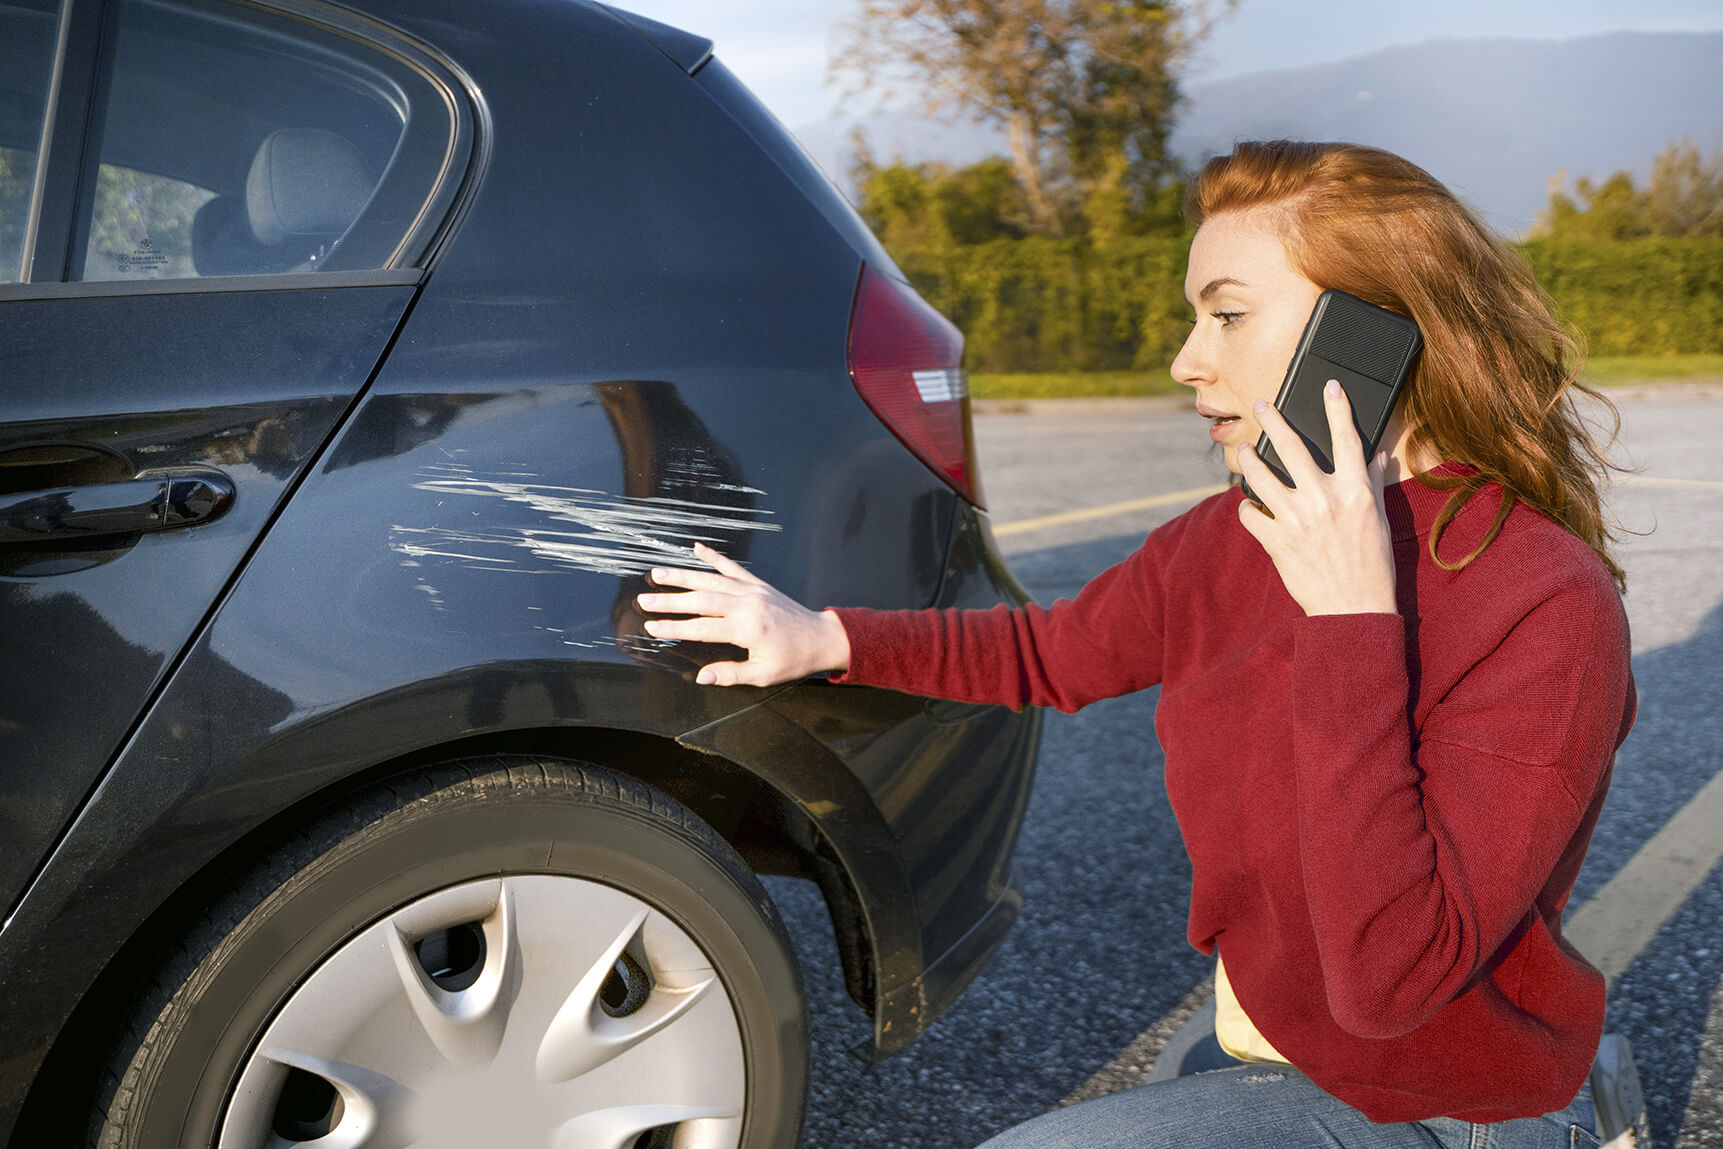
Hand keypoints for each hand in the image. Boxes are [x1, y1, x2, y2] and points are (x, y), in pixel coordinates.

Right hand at [635, 542, 851, 685]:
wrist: (822, 637)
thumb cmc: (794, 659)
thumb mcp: (763, 674)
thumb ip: (730, 674)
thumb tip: (701, 677)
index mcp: (748, 629)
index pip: (702, 628)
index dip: (675, 628)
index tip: (653, 627)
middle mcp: (748, 604)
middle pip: (701, 600)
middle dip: (670, 600)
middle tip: (644, 599)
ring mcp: (753, 590)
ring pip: (712, 580)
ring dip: (683, 576)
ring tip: (657, 573)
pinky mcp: (758, 584)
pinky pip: (732, 567)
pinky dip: (714, 557)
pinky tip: (696, 548)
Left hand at [1236, 380, 1398, 615]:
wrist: (1353, 610)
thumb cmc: (1372, 565)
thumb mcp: (1381, 522)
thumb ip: (1372, 486)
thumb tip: (1376, 457)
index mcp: (1355, 492)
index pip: (1347, 440)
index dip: (1338, 409)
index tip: (1329, 385)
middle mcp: (1324, 499)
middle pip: (1292, 447)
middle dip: (1273, 420)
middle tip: (1259, 403)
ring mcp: (1297, 520)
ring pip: (1260, 476)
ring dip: (1248, 461)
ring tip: (1243, 452)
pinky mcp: (1276, 541)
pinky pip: (1249, 514)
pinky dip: (1247, 508)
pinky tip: (1250, 507)